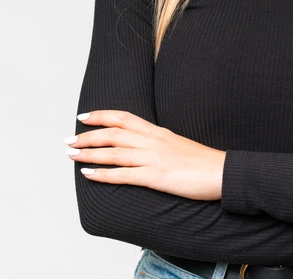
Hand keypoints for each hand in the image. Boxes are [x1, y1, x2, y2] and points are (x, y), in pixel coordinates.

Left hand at [66, 110, 225, 200]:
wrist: (223, 173)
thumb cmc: (204, 163)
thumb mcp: (178, 145)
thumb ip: (159, 144)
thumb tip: (143, 148)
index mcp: (158, 132)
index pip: (124, 117)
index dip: (102, 115)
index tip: (83, 116)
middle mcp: (153, 141)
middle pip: (113, 133)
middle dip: (88, 135)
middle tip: (68, 139)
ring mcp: (154, 158)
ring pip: (114, 152)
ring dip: (89, 153)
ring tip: (71, 154)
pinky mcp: (157, 176)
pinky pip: (124, 174)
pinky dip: (103, 173)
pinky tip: (88, 174)